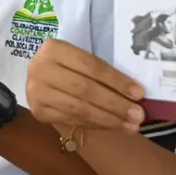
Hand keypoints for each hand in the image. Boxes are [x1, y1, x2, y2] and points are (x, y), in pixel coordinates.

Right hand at [27, 39, 145, 132]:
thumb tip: (135, 93)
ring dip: (109, 119)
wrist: (41, 76)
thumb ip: (101, 72)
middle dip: (115, 104)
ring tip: (131, 125)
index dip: (117, 81)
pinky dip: (96, 124)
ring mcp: (36, 92)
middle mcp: (40, 69)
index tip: (139, 93)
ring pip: (79, 109)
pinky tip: (112, 125)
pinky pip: (72, 120)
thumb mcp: (79, 58)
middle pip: (85, 89)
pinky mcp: (38, 112)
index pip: (91, 66)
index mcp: (54, 49)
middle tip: (138, 115)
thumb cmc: (68, 65)